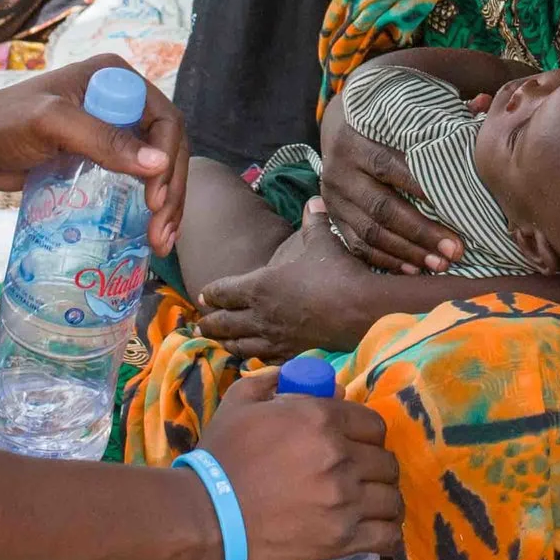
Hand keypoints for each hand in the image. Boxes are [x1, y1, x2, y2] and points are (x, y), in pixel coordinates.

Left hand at [0, 54, 190, 252]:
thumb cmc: (2, 125)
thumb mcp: (52, 125)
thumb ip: (102, 140)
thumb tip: (158, 163)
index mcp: (115, 77)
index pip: (163, 119)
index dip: (167, 159)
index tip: (155, 199)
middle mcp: (121, 99)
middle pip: (167, 145)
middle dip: (171, 189)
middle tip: (163, 230)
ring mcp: (113, 128)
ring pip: (157, 165)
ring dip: (166, 202)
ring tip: (161, 240)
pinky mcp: (102, 156)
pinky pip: (137, 179)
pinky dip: (147, 204)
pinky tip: (149, 230)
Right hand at [196, 364, 400, 559]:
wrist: (203, 515)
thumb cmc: (220, 458)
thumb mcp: (240, 403)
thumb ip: (273, 382)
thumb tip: (307, 380)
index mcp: (320, 418)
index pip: (373, 424)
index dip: (367, 435)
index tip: (358, 447)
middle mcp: (339, 455)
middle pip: (386, 461)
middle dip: (375, 468)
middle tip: (362, 478)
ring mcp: (343, 499)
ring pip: (391, 497)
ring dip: (383, 500)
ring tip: (371, 506)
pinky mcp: (340, 538)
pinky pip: (387, 535)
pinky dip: (388, 534)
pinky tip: (378, 531)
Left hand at [197, 201, 381, 359]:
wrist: (360, 310)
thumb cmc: (336, 272)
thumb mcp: (322, 241)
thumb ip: (313, 221)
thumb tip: (314, 200)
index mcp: (260, 286)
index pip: (223, 291)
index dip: (211, 293)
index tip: (202, 295)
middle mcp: (261, 315)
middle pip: (225, 323)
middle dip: (210, 322)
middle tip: (199, 324)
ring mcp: (275, 338)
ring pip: (240, 345)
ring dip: (226, 343)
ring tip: (219, 343)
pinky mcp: (292, 354)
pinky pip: (264, 359)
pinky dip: (253, 358)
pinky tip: (253, 358)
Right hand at [320, 108, 462, 273]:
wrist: (339, 125)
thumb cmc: (384, 120)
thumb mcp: (403, 112)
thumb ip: (441, 112)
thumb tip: (484, 102)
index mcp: (356, 140)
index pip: (389, 166)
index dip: (421, 188)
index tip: (457, 206)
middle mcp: (340, 170)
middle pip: (382, 207)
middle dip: (421, 232)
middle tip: (455, 250)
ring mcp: (333, 198)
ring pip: (369, 233)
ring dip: (407, 253)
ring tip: (440, 264)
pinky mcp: (333, 217)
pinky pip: (357, 246)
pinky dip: (385, 260)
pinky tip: (412, 269)